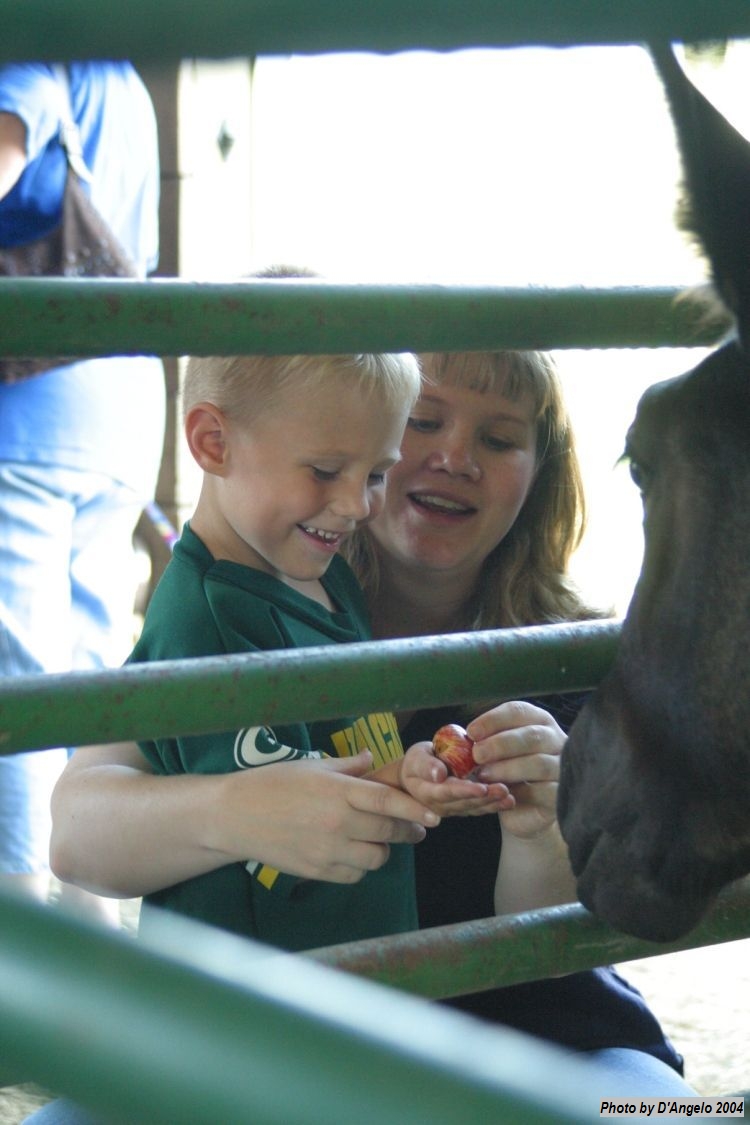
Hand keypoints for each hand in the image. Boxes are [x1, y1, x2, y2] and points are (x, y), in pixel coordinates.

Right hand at [217, 749, 439, 883]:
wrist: (233, 816)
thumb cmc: (271, 784)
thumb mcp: (312, 767)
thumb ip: (348, 767)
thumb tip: (373, 760)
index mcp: (338, 791)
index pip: (388, 802)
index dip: (415, 810)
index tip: (434, 816)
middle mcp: (337, 822)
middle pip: (389, 831)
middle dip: (408, 830)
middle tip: (414, 827)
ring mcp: (327, 850)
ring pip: (376, 858)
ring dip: (382, 848)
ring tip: (376, 838)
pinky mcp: (316, 871)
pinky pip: (354, 875)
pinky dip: (360, 866)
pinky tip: (353, 852)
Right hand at [398, 742, 513, 817]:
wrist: (418, 775)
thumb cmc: (418, 761)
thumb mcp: (416, 757)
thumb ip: (425, 765)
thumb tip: (438, 774)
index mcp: (427, 791)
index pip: (446, 792)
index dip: (464, 791)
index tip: (481, 788)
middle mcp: (440, 806)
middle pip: (464, 802)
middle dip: (485, 798)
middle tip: (504, 790)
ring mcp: (453, 809)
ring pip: (474, 808)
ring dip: (492, 803)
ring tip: (509, 797)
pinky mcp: (463, 809)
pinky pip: (479, 809)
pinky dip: (494, 806)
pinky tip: (509, 801)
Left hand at [467, 701, 563, 838]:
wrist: (525, 811)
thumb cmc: (507, 774)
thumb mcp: (493, 755)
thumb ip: (483, 743)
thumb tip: (461, 738)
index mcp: (538, 722)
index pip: (519, 711)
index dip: (494, 720)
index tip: (471, 732)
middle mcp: (555, 740)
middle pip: (532, 735)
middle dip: (501, 744)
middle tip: (477, 754)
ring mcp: (562, 768)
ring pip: (539, 763)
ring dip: (508, 768)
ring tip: (484, 776)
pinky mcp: (562, 795)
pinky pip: (544, 791)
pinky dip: (521, 792)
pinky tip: (503, 794)